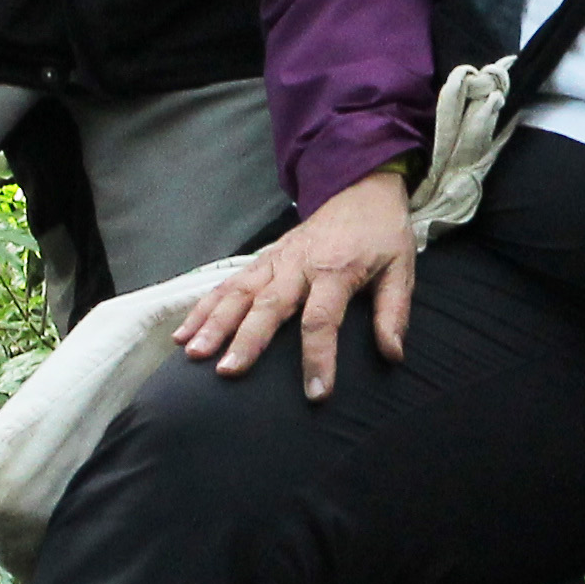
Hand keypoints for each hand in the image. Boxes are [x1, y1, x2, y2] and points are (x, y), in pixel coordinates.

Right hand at [182, 167, 421, 397]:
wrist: (361, 189)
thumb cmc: (382, 235)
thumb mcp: (401, 269)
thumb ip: (393, 312)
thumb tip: (392, 355)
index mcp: (336, 270)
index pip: (322, 319)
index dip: (318, 357)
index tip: (316, 394)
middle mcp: (298, 265)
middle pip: (268, 305)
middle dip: (246, 339)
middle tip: (227, 371)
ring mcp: (275, 260)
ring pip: (238, 292)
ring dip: (213, 323)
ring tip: (193, 354)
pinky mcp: (262, 259)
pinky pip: (228, 284)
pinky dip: (203, 307)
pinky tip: (183, 333)